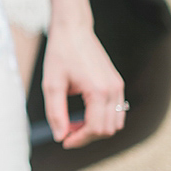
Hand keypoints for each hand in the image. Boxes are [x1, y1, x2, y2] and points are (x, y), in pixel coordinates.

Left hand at [41, 23, 126, 147]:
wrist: (73, 29)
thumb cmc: (60, 53)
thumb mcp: (52, 84)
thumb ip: (56, 113)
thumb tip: (60, 136)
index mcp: (99, 91)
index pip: (95, 129)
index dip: (79, 140)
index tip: (64, 141)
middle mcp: (114, 90)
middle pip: (107, 129)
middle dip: (87, 136)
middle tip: (65, 132)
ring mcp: (118, 86)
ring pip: (115, 123)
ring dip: (95, 129)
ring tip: (73, 123)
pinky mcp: (117, 83)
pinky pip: (116, 110)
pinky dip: (102, 118)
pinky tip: (83, 114)